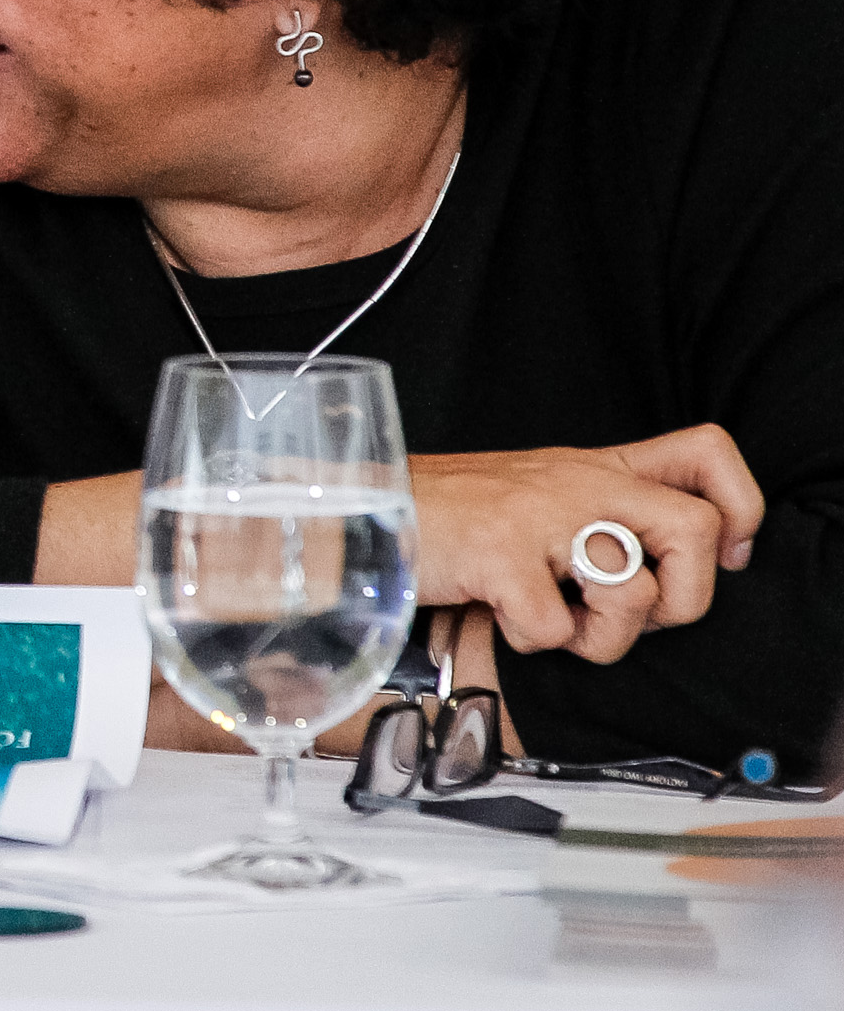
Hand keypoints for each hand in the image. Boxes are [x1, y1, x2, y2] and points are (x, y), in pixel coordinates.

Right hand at [411, 425, 763, 662]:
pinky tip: (500, 616)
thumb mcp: (537, 495)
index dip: (738, 508)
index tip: (721, 555)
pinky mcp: (500, 556)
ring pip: (635, 593)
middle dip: (684, 597)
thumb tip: (666, 572)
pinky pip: (554, 630)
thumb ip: (600, 513)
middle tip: (636, 613)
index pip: (706, 452)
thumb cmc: (445, 515)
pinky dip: (530, 643)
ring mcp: (539, 517)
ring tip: (555, 622)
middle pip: (697, 528)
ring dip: (600, 637)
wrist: (356, 511)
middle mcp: (576, 482)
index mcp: (593, 468)